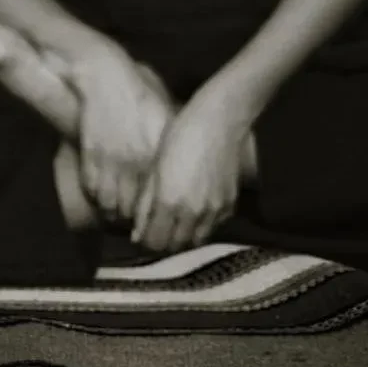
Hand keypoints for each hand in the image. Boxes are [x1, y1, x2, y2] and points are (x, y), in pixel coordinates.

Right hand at [68, 45, 176, 224]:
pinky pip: (93, 190)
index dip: (154, 213)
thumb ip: (170, 146)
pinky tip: (101, 198)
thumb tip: (180, 170)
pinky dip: (96, 198)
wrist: (106, 79)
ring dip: (112, 213)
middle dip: (133, 219)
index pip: (157, 198)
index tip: (153, 218)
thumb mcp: (163, 118)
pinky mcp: (91, 157)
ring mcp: (111, 161)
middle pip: (134, 207)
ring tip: (115, 216)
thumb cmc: (138, 95)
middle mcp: (136, 162)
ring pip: (110, 204)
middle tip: (133, 224)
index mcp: (158, 153)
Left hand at [132, 99, 248, 252]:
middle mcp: (192, 213)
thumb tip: (137, 232)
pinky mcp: (230, 204)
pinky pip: (214, 226)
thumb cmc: (179, 136)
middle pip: (175, 245)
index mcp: (169, 203)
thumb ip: (145, 204)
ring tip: (178, 217)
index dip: (146, 239)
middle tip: (159, 224)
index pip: (155, 242)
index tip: (143, 230)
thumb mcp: (155, 168)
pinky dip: (204, 224)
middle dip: (164, 239)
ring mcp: (214, 211)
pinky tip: (198, 207)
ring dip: (185, 235)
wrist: (218, 121)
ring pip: (196, 240)